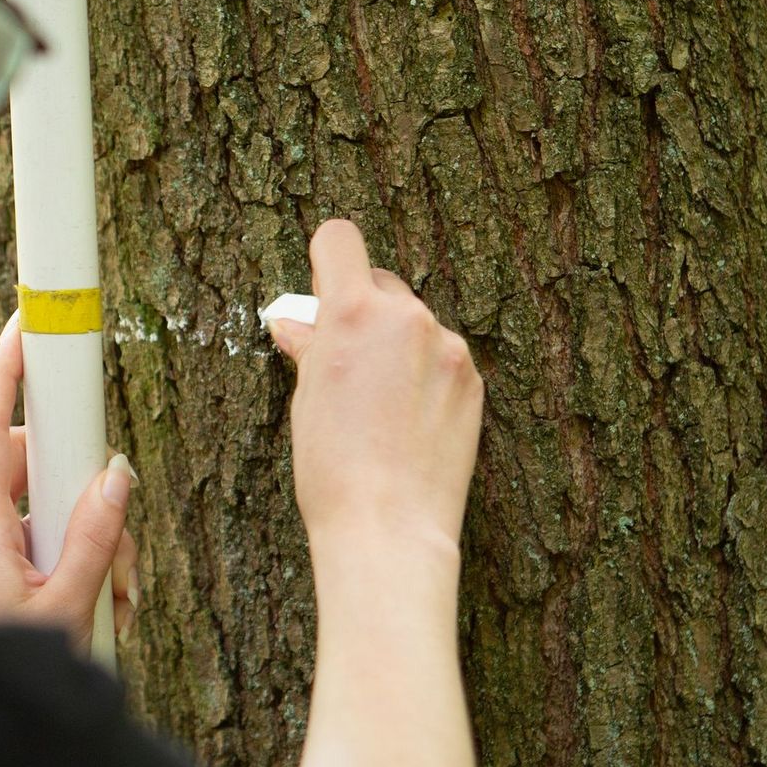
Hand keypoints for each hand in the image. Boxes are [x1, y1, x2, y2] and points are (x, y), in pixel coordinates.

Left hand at [0, 312, 139, 653]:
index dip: (4, 374)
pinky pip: (60, 548)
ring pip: (60, 513)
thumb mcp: (68, 610)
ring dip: (103, 548)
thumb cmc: (16, 675)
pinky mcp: (15, 578)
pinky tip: (113, 610)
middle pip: (40, 471)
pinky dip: (94, 569)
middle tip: (123, 554)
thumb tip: (115, 474)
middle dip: (91, 497)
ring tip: (121, 602)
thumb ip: (95, 540)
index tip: (24, 324)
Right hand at [267, 219, 482, 565]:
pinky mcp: (472, 378)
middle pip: (380, 282)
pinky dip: (425, 374)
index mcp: (352, 313)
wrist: (389, 526)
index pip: (340, 240)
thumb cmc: (333, 470)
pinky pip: (441, 355)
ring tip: (379, 405)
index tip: (321, 292)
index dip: (325, 261)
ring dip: (396, 345)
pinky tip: (408, 420)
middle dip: (361, 311)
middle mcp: (406, 316)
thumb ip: (309, 348)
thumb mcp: (306, 401)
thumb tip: (295, 323)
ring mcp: (447, 346)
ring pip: (413, 323)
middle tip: (345, 364)